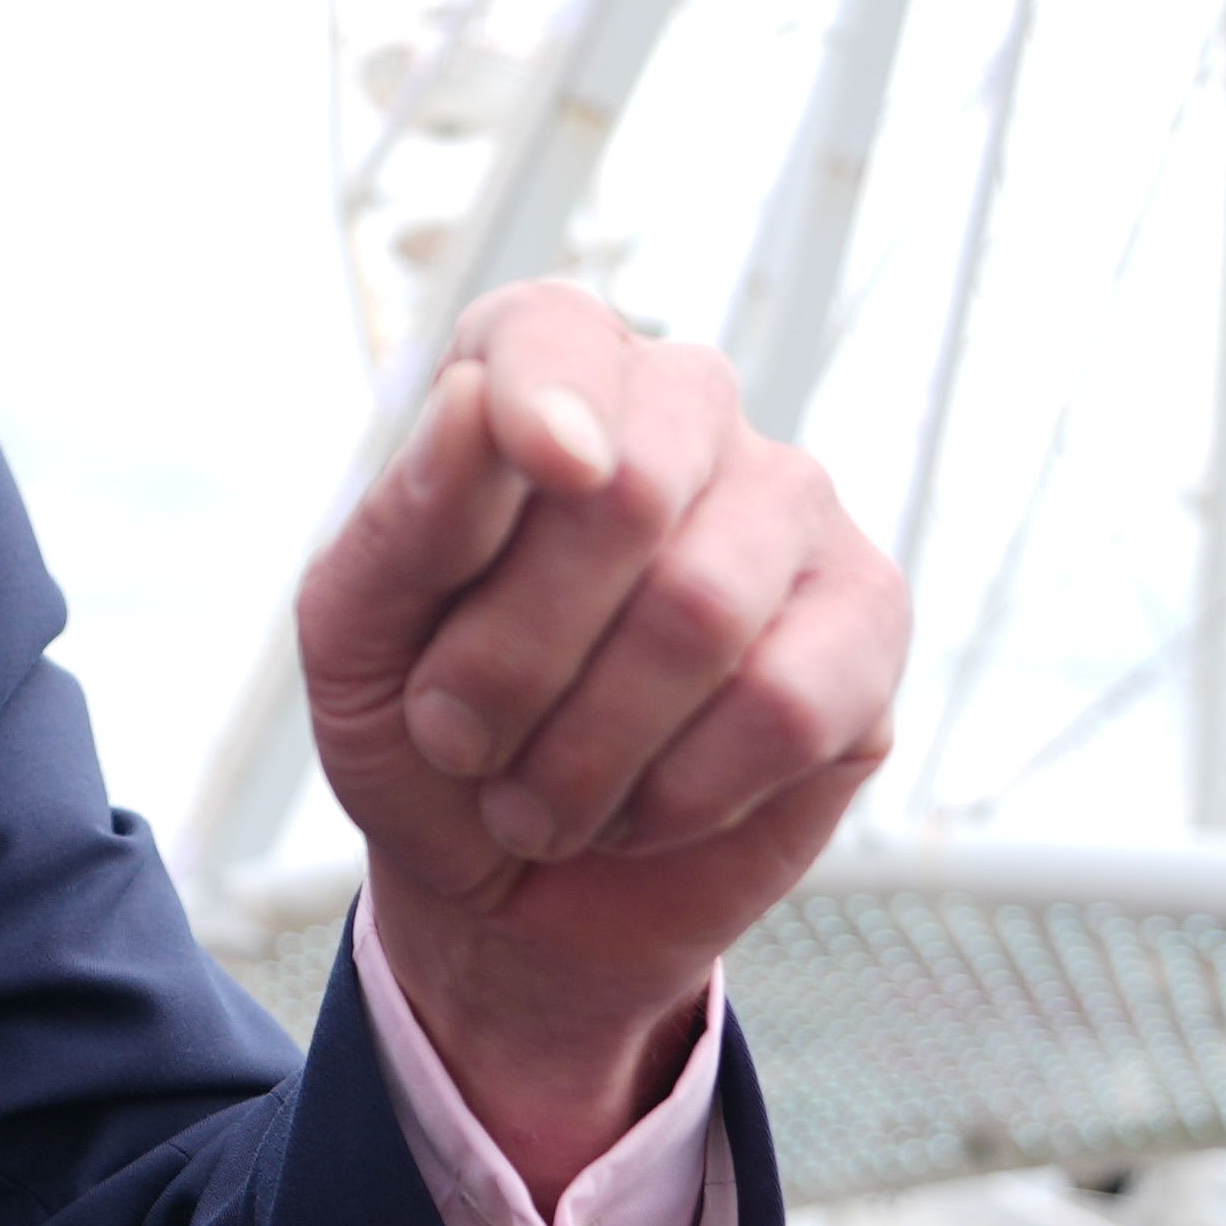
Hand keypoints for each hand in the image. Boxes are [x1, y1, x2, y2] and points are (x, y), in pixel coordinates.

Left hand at [300, 284, 904, 1192]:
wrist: (510, 894)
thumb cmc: (426, 736)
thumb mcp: (357, 640)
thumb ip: (409, 520)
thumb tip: (474, 404)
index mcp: (542, 379)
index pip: (553, 332)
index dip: (547, 393)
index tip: (549, 462)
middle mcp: (681, 411)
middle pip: (628, 489)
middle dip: (515, 656)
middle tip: (459, 745)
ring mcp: (790, 507)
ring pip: (701, 609)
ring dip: (584, 750)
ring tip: (537, 801)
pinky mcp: (868, 622)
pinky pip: (784, 705)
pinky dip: (678, 794)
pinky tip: (642, 809)